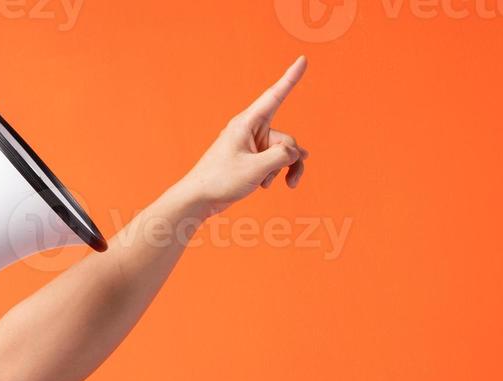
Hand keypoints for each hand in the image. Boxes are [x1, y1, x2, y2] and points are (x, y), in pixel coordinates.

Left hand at [178, 56, 310, 218]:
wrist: (199, 199)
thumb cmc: (221, 180)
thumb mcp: (256, 169)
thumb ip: (282, 156)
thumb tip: (296, 153)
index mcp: (247, 123)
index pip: (275, 96)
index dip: (291, 77)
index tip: (303, 59)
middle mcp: (250, 130)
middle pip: (285, 138)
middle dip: (291, 159)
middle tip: (289, 181)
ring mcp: (251, 144)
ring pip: (281, 152)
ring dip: (282, 169)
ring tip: (277, 185)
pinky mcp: (251, 158)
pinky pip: (272, 161)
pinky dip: (272, 173)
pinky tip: (263, 184)